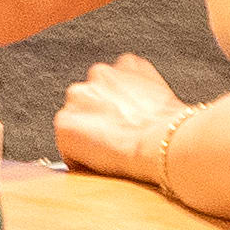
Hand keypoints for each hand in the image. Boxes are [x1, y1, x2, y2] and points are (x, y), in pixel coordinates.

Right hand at [55, 51, 190, 184]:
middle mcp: (77, 93)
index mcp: (64, 121)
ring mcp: (102, 75)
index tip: (101, 146)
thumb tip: (90, 148)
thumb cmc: (136, 158)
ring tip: (137, 119)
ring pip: (106, 85)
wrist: (165, 143)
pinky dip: (137, 83)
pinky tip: (147, 103)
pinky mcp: (127, 64)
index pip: (71, 129)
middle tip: (122, 133)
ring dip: (118, 97)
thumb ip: (82, 148)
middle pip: (86, 103)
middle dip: (101, 114)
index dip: (88, 139)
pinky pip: (129, 72)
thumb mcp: (93, 165)